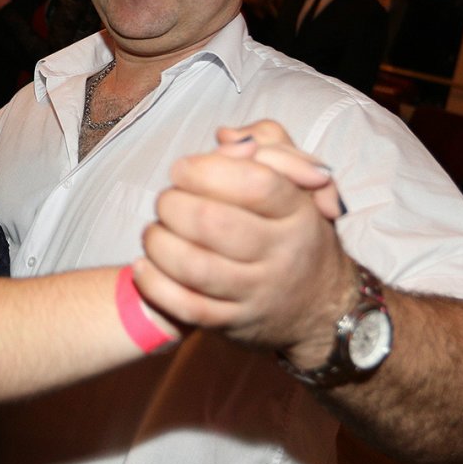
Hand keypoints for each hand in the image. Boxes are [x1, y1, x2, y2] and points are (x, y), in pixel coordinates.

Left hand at [132, 121, 356, 364]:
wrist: (319, 307)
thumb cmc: (295, 230)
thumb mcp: (299, 182)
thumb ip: (270, 145)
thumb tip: (227, 138)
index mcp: (298, 213)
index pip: (256, 183)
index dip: (208, 170)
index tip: (182, 168)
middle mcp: (281, 254)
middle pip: (214, 223)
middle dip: (174, 205)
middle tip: (166, 200)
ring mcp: (256, 293)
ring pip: (195, 267)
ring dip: (159, 242)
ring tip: (154, 230)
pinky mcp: (232, 325)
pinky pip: (187, 309)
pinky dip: (156, 286)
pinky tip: (143, 266)